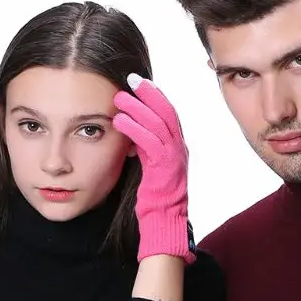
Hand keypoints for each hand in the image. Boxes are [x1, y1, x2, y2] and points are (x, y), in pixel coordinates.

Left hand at [113, 75, 195, 263]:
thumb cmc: (156, 197)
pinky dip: (135, 129)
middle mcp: (180, 149)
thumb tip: (133, 133)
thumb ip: (146, 148)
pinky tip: (120, 121)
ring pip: (158, 124)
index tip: (139, 82)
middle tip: (131, 79)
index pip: (169, 113)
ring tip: (120, 97)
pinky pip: (150, 143)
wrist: (165, 221)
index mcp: (178, 147)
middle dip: (149, 93)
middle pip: (167, 112)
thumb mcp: (152, 166)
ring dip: (138, 108)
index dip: (155, 95)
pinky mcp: (164, 169)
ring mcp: (174, 158)